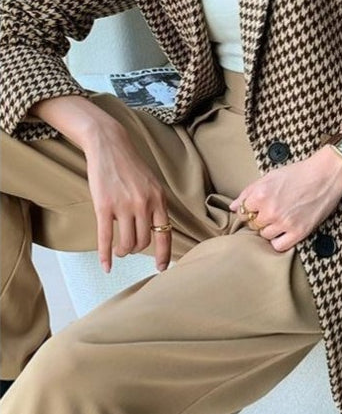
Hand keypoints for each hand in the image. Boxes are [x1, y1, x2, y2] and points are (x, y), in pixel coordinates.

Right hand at [82, 120, 170, 273]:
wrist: (109, 145)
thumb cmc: (130, 165)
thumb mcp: (152, 183)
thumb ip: (155, 204)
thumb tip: (157, 230)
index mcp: (159, 198)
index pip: (165, 233)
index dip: (164, 254)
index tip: (162, 268)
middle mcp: (144, 204)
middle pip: (143, 241)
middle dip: (136, 249)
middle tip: (129, 248)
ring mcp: (124, 206)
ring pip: (127, 243)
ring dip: (123, 251)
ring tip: (119, 250)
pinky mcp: (104, 207)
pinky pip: (106, 238)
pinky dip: (105, 255)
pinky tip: (106, 265)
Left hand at [229, 145, 341, 251]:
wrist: (326, 175)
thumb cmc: (298, 173)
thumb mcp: (270, 176)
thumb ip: (248, 192)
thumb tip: (232, 207)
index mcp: (260, 195)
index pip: (242, 212)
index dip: (249, 210)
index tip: (257, 209)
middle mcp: (270, 211)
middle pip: (253, 225)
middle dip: (259, 219)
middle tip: (271, 212)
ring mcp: (284, 223)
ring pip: (265, 236)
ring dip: (269, 229)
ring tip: (281, 219)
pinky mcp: (299, 232)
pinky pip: (279, 246)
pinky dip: (279, 241)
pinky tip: (285, 232)